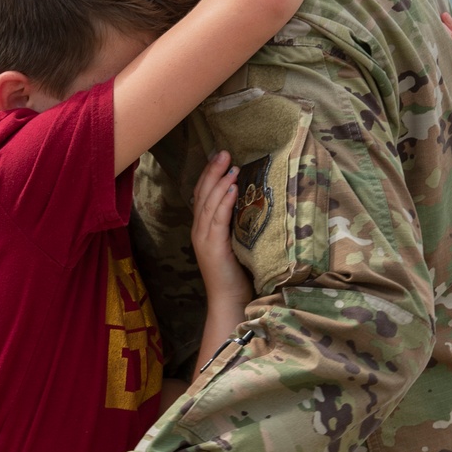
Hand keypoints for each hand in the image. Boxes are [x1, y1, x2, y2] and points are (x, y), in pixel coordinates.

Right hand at [192, 150, 252, 306]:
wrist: (229, 299)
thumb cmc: (236, 274)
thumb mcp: (236, 242)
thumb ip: (237, 224)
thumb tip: (252, 201)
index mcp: (203, 228)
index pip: (201, 196)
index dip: (209, 175)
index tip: (221, 157)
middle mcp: (199, 231)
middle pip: (202, 194)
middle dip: (213, 172)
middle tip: (224, 152)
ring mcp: (204, 238)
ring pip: (208, 204)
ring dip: (220, 183)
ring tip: (231, 166)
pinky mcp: (213, 247)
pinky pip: (217, 219)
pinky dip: (224, 202)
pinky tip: (233, 189)